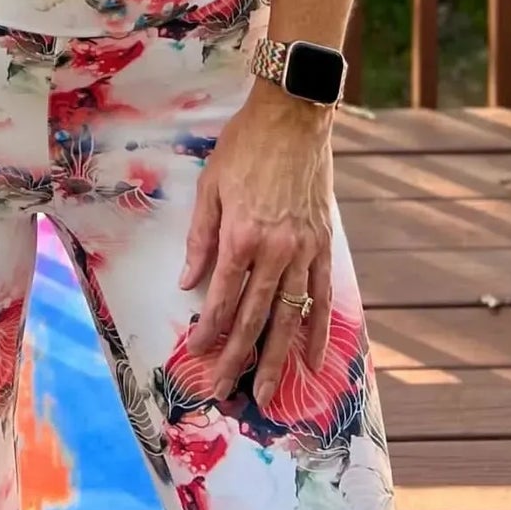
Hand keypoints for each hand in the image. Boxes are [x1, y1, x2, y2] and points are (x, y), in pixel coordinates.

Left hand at [179, 82, 333, 409]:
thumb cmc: (244, 146)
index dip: (209, 330)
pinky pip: (321, 295)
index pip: (221, 297)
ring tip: (268, 392)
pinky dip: (318, 330)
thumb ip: (200, 238)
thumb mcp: (210, 186)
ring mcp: (302, 250)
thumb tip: (187, 281)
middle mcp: (274, 250)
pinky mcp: (323, 245)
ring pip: (289, 316)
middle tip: (227, 391)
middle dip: (238, 358)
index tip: (197, 353)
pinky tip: (314, 359)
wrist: (293, 117)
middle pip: (254, 317)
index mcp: (240, 235)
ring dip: (278, 358)